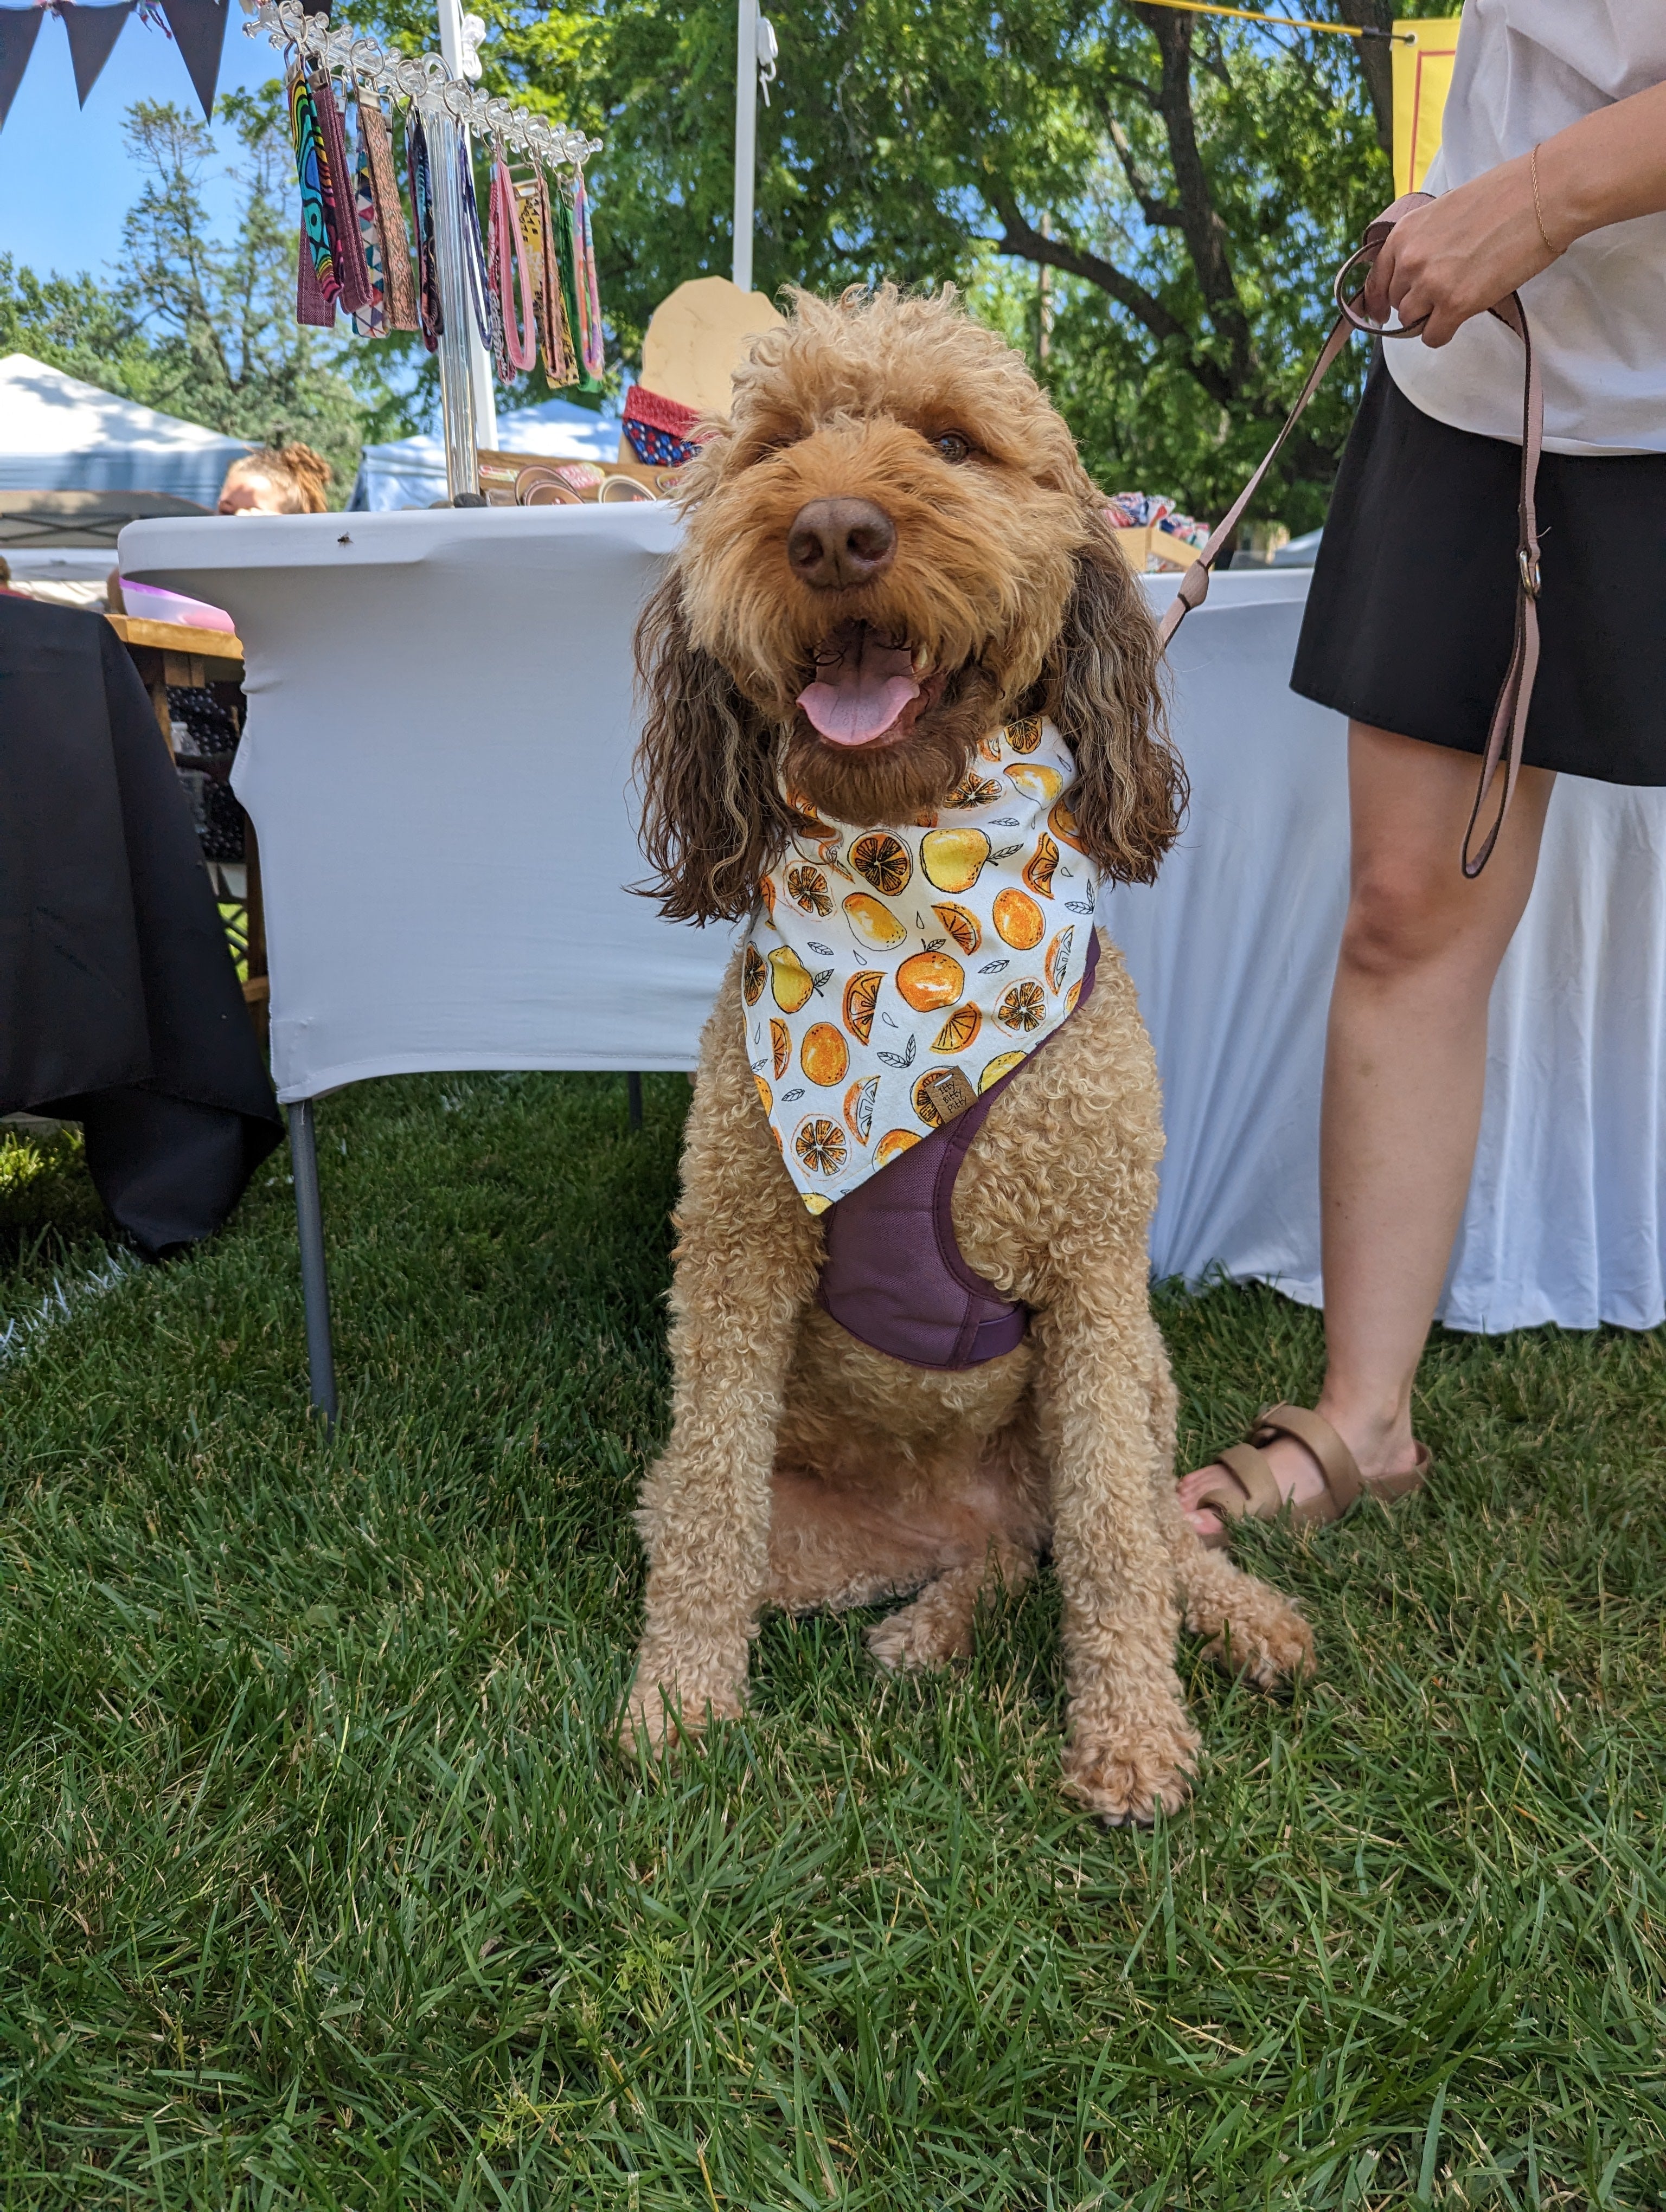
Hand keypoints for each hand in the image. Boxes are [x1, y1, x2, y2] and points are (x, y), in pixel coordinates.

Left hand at [1364, 155, 1557, 346]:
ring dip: (1430, 317)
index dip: (1379, 300)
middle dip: (1416, 302)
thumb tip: (1419, 267)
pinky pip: (1433, 336)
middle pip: (1398, 301)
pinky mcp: (1455, 305)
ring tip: (1457, 301)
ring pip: (1412, 321)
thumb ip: (1425, 240)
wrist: (1541, 195)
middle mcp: (1410, 260)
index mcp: (1404, 233)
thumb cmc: (1503, 195)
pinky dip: (1443, 333)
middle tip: (1443, 294)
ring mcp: (1431, 284)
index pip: (1377, 280)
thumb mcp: (1445, 210)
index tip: (1382, 312)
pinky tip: (1459, 319)